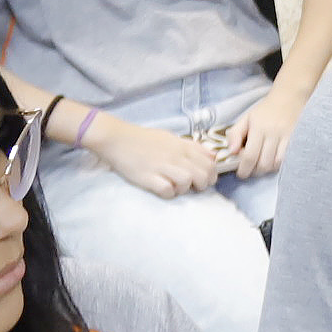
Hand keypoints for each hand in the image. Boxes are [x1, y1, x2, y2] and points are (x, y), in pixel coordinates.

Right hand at [87, 120, 218, 198]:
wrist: (118, 139)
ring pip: (187, 182)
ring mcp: (162, 166)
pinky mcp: (148, 177)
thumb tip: (212, 156)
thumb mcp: (172, 138)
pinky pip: (167, 190)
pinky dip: (168, 193)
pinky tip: (163, 189)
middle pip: (203, 175)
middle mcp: (175, 155)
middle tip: (193, 186)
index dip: (211, 174)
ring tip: (176, 186)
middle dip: (202, 184)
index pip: (210, 162)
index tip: (205, 178)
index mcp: (182, 146)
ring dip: (184, 189)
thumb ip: (192, 147)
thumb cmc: (145, 139)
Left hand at [219, 84, 307, 178]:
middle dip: (254, 171)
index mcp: (258, 127)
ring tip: (260, 165)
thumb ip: (235, 134)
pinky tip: (272, 161)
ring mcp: (286, 137)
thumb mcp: (246, 118)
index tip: (241, 173)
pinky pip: (286, 160)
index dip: (244, 169)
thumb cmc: (265, 110)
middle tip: (250, 169)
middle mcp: (273, 133)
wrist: (289, 97)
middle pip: (263, 163)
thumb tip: (231, 152)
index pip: (250, 156)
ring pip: (275, 164)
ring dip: (266, 169)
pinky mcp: (296, 140)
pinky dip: (277, 164)